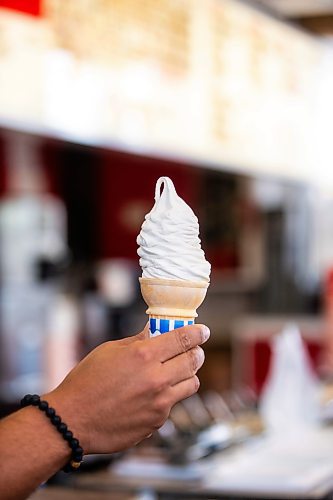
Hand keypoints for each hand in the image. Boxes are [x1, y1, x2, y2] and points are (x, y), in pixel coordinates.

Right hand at [44, 323, 209, 454]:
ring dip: (188, 375)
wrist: (72, 421)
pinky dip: (168, 396)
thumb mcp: (108, 351)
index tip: (203, 331)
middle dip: (197, 352)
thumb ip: (136, 341)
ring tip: (176, 372)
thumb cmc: (85, 382)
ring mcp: (159, 403)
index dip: (198, 333)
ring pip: (191, 384)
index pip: (183, 339)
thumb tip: (153, 332)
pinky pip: (172, 404)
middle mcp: (156, 379)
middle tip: (194, 350)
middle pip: (194, 361)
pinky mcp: (156, 422)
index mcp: (144, 355)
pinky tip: (152, 394)